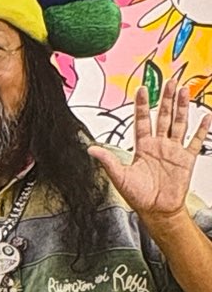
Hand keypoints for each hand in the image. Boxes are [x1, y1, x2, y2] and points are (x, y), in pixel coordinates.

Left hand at [90, 73, 208, 228]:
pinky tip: (205, 117)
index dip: (142, 105)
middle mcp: (159, 145)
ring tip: (183, 90)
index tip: (142, 88)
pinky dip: (201, 129)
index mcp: (142, 146)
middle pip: (163, 116)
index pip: (143, 120)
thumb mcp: (120, 177)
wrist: (157, 211)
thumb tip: (90, 148)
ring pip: (179, 123)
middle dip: (165, 98)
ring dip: (182, 107)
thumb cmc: (138, 196)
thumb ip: (108, 160)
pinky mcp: (186, 159)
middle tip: (169, 81)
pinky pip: (195, 141)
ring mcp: (174, 150)